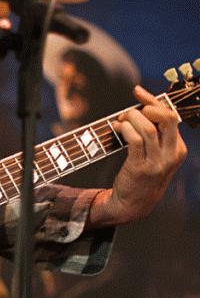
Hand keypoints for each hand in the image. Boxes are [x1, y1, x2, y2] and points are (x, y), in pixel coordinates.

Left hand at [88, 85, 186, 226]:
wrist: (133, 205)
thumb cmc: (142, 176)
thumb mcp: (157, 156)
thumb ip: (155, 135)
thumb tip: (141, 107)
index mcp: (179, 150)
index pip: (171, 117)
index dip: (153, 101)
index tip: (138, 92)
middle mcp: (171, 155)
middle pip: (167, 118)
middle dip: (147, 106)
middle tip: (130, 110)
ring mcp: (157, 162)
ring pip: (148, 128)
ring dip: (131, 118)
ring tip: (120, 120)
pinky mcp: (140, 167)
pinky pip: (134, 140)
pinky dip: (125, 129)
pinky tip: (118, 128)